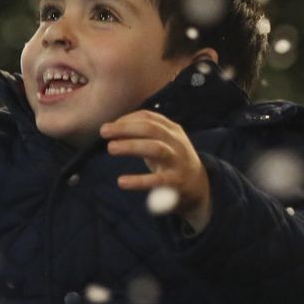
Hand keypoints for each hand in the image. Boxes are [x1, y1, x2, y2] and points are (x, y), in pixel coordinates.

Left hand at [100, 110, 211, 231]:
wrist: (200, 186)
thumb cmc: (172, 160)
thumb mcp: (162, 142)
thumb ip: (142, 135)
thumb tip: (112, 129)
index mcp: (172, 130)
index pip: (149, 117)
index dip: (127, 119)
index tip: (110, 126)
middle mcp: (177, 142)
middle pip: (151, 129)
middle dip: (126, 128)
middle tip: (103, 132)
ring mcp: (178, 161)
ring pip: (156, 149)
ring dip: (132, 146)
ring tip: (110, 148)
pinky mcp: (177, 182)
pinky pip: (158, 180)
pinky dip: (139, 181)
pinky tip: (122, 181)